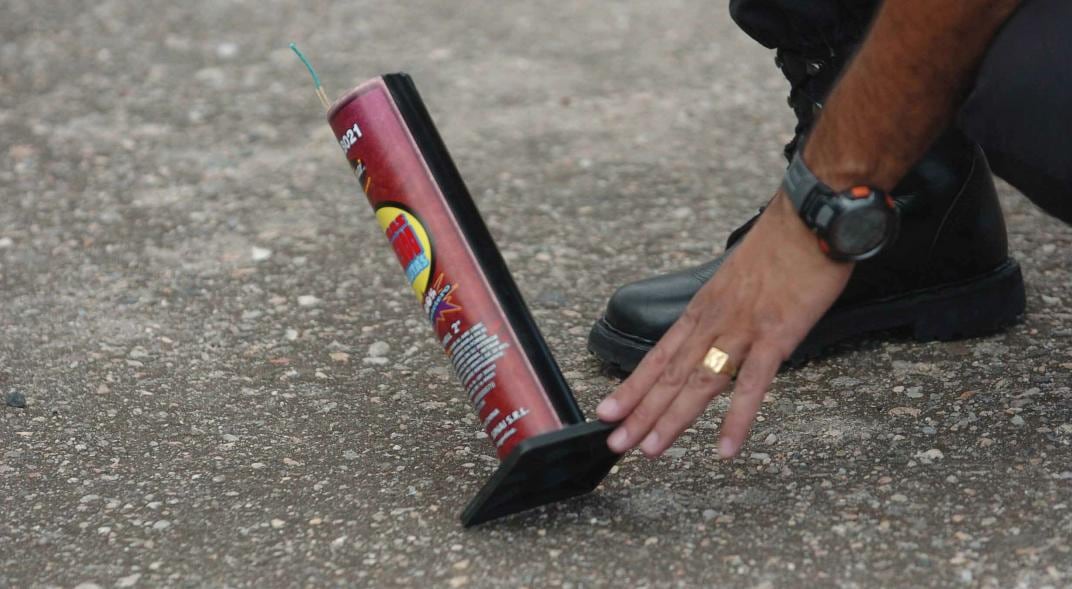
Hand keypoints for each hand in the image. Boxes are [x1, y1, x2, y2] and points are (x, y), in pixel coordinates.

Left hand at [596, 192, 853, 457]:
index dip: (631, 386)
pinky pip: (752, 385)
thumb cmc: (783, 245)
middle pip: (669, 374)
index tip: (607, 411)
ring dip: (672, 419)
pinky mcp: (776, 335)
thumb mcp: (738, 278)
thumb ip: (724, 310)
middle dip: (640, 412)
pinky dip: (737, 419)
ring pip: (699, 382)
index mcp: (704, 308)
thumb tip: (717, 335)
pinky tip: (724, 448)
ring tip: (651, 450)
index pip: (658, 355)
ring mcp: (742, 329)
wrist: (813, 215)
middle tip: (616, 443)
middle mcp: (714, 320)